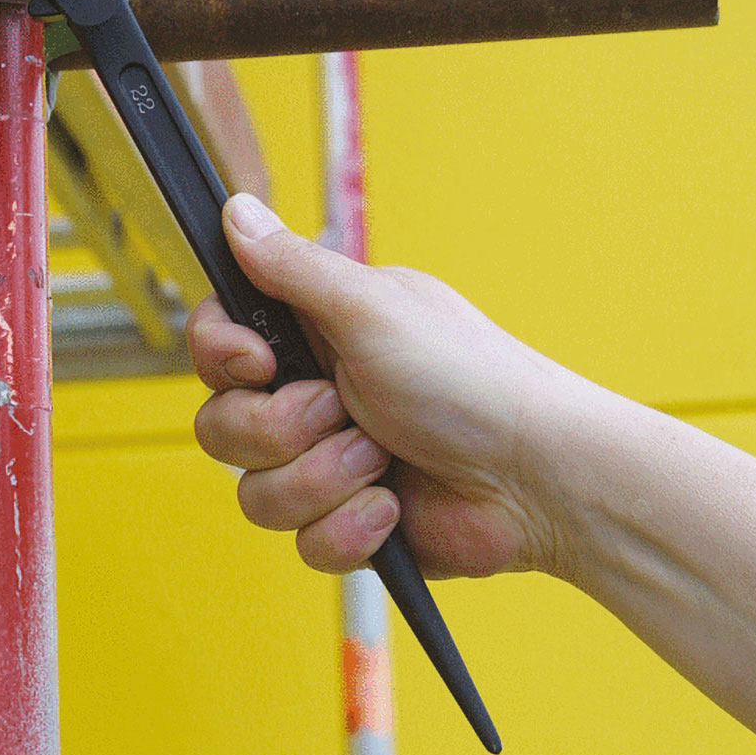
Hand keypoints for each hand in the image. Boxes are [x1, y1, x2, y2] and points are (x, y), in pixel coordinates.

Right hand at [187, 194, 577, 580]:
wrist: (536, 479)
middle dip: (281, 429)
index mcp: (318, 332)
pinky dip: (350, 527)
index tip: (260, 361)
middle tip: (342, 409)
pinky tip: (394, 507)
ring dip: (323, 479)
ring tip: (383, 458)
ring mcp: (329, 463)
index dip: (223, 356)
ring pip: (255, 493)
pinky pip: (302, 543)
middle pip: (222, 425)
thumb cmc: (472, 381)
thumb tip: (235, 211)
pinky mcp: (349, 521)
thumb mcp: (372, 309)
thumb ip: (291, 267)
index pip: (219, 340)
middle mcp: (316, 394)